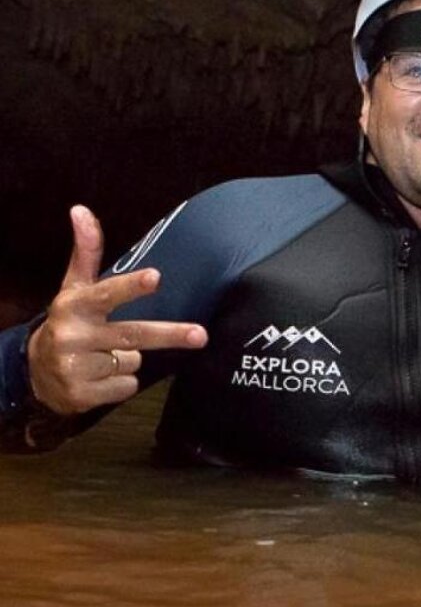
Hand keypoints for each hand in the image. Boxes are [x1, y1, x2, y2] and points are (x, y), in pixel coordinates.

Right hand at [26, 205, 207, 415]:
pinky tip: (101, 376)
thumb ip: (86, 251)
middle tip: (201, 335)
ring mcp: (76, 368)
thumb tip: (81, 209)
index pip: (107, 294)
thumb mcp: (73, 287)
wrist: (33, 372)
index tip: (156, 277)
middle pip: (133, 335)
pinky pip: (126, 386)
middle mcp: (73, 336)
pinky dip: (122, 382)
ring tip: (104, 354)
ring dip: (129, 359)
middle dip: (170, 335)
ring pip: (133, 361)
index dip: (131, 287)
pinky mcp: (81, 396)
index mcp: (75, 306)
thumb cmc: (67, 321)